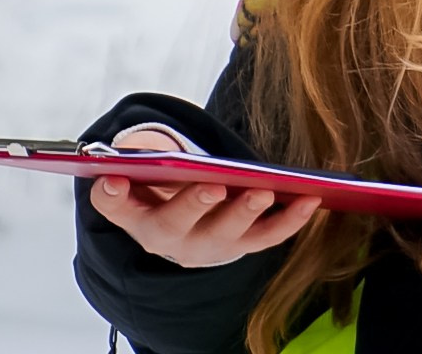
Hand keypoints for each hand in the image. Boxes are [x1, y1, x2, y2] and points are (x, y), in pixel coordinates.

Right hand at [89, 129, 319, 267]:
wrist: (186, 234)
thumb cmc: (161, 197)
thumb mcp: (137, 186)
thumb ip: (125, 176)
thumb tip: (112, 175)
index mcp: (141, 220)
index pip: (121, 210)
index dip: (115, 198)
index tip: (113, 182)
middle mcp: (176, 240)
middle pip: (181, 225)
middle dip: (196, 204)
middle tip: (212, 186)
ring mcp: (213, 246)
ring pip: (230, 234)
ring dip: (247, 213)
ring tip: (263, 191)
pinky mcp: (244, 245)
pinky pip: (269, 236)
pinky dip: (290, 220)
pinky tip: (309, 198)